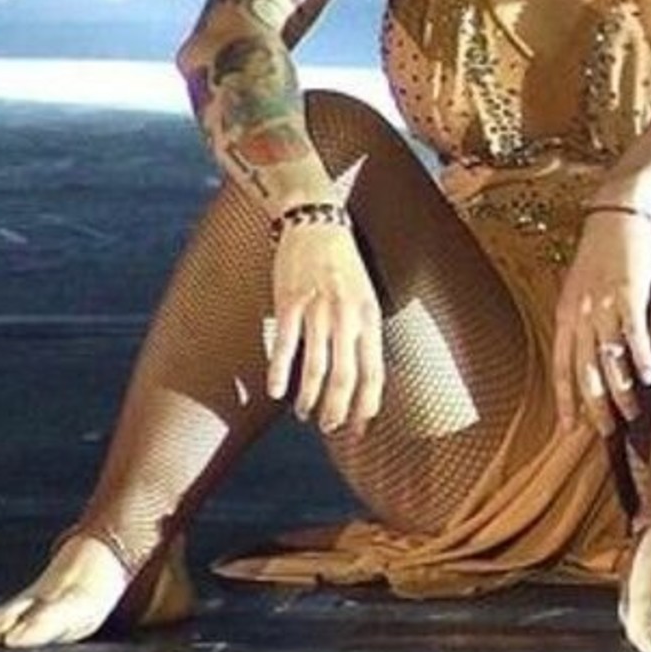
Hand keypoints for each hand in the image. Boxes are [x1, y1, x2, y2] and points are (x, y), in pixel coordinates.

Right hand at [265, 221, 383, 436]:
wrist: (316, 222)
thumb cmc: (342, 263)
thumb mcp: (366, 296)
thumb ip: (364, 332)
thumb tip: (363, 375)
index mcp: (370, 316)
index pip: (374, 373)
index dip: (366, 407)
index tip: (359, 429)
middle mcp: (347, 316)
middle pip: (345, 378)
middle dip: (337, 411)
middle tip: (329, 428)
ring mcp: (317, 310)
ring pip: (316, 368)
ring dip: (309, 398)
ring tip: (304, 414)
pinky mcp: (289, 302)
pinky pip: (284, 346)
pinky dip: (279, 373)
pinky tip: (276, 391)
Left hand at [553, 210, 650, 436]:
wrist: (616, 211)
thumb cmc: (603, 251)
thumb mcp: (583, 287)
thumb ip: (585, 319)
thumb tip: (594, 354)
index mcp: (566, 312)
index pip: (560, 366)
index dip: (565, 399)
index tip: (569, 429)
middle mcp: (580, 312)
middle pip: (584, 369)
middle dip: (595, 404)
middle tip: (606, 431)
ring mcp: (603, 302)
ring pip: (609, 357)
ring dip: (621, 388)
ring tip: (632, 411)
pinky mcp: (628, 290)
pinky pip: (633, 332)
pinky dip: (641, 356)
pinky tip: (650, 376)